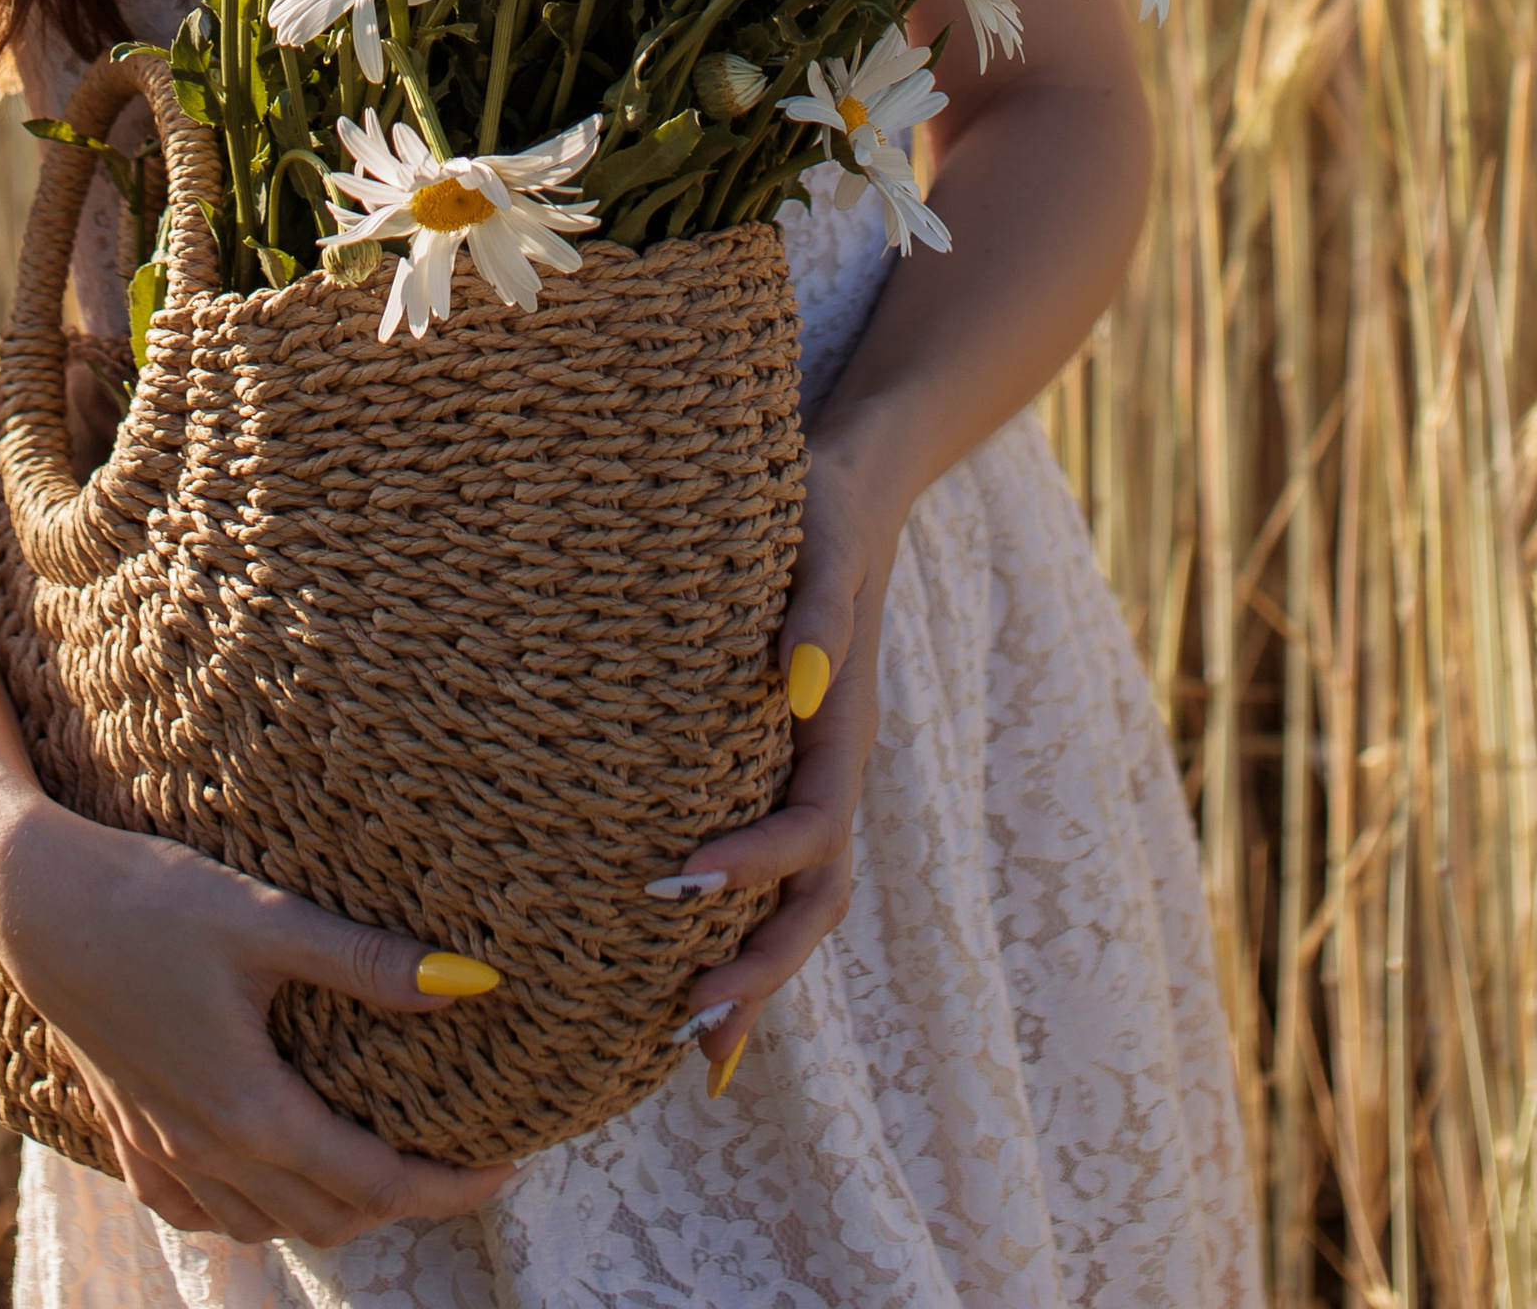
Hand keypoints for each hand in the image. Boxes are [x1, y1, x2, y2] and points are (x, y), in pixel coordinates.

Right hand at [0, 796, 519, 1247]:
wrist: (35, 901)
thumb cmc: (153, 900)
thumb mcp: (269, 919)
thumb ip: (367, 962)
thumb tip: (469, 986)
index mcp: (253, 1111)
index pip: (376, 1183)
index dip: (449, 1187)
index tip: (507, 1166)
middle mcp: (207, 1151)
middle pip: (327, 1217)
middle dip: (400, 1203)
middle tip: (455, 1158)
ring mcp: (160, 1149)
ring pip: (264, 1224)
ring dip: (328, 1209)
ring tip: (377, 1159)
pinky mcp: (125, 1130)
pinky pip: (195, 1212)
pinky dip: (246, 1210)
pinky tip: (265, 1171)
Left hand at [660, 432, 901, 1092]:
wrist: (854, 487)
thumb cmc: (824, 511)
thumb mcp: (822, 543)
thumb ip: (815, 611)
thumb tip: (793, 684)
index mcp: (841, 726)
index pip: (812, 825)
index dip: (756, 866)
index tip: (683, 884)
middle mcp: (831, 767)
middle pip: (817, 899)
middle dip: (760, 968)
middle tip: (688, 1030)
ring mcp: (813, 776)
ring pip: (801, 904)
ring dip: (754, 974)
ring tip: (690, 1048)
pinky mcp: (784, 771)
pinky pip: (776, 875)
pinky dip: (745, 936)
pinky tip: (691, 981)